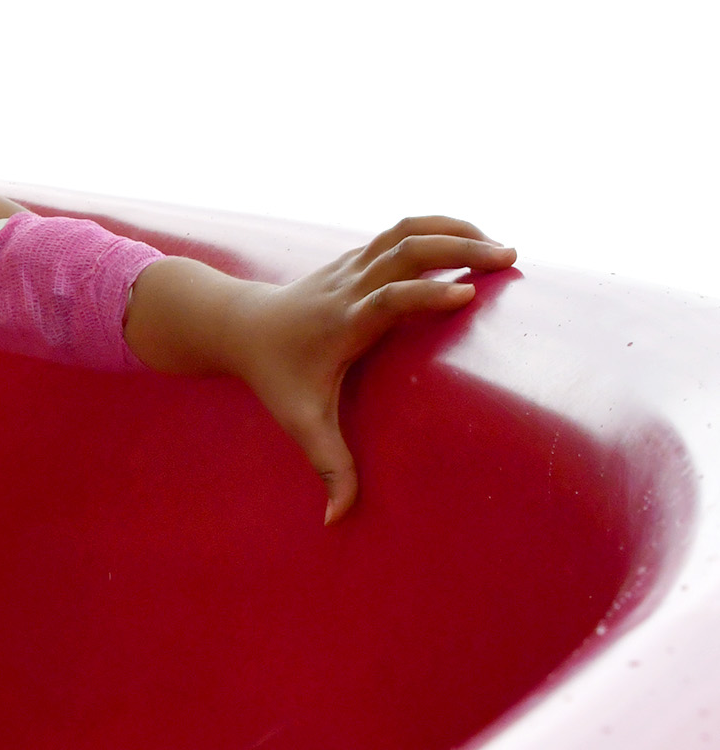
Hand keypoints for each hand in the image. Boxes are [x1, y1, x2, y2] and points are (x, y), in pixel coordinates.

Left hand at [223, 216, 516, 522]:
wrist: (239, 327)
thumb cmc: (274, 376)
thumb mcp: (299, 422)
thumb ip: (327, 467)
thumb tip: (336, 520)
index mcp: (342, 324)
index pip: (387, 300)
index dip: (426, 293)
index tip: (469, 293)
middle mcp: (348, 286)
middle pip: (405, 250)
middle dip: (459, 247)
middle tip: (509, 258)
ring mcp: (351, 265)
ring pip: (404, 230)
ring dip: (454, 229)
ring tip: (502, 247)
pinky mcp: (356, 257)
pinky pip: (400, 232)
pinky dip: (439, 229)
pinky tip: (472, 241)